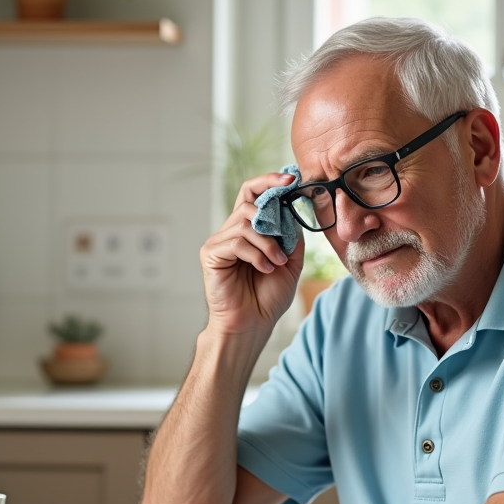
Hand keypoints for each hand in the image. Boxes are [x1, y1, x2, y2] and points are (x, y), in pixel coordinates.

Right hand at [200, 173, 304, 336]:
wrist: (253, 324)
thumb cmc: (268, 297)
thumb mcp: (290, 260)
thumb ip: (291, 233)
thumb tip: (292, 208)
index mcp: (249, 229)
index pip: (253, 192)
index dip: (270, 181)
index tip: (291, 179)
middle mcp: (232, 231)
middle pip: (248, 200)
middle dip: (272, 216)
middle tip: (283, 242)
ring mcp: (219, 241)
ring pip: (246, 222)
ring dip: (268, 243)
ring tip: (277, 263)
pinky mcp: (211, 254)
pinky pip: (236, 241)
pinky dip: (256, 254)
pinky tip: (265, 269)